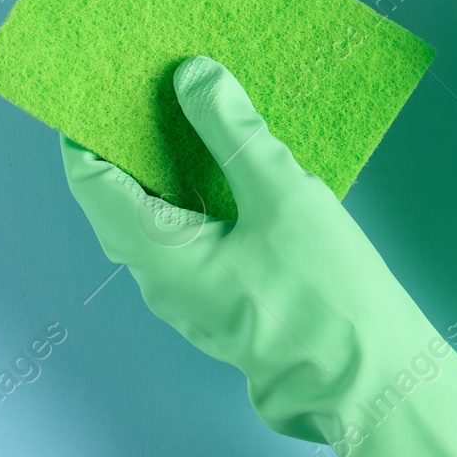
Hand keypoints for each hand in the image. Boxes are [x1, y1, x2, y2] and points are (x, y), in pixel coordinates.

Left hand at [62, 55, 456, 456]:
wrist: (370, 380)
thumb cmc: (324, 294)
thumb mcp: (280, 193)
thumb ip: (233, 131)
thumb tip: (192, 76)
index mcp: (156, 253)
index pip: (89, 177)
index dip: (86, 125)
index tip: (101, 79)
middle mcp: (159, 279)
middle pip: (119, 195)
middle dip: (130, 137)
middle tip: (151, 81)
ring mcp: (191, 295)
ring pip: (158, 217)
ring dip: (167, 165)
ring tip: (193, 107)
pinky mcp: (226, 299)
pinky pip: (191, 236)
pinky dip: (197, 194)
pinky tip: (231, 162)